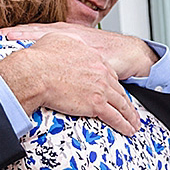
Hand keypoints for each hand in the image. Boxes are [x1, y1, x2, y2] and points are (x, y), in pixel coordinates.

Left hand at [0, 22, 157, 79]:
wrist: (130, 53)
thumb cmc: (105, 51)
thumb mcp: (79, 49)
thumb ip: (61, 52)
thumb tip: (40, 59)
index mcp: (64, 33)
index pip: (34, 31)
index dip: (13, 33)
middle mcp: (67, 36)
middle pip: (34, 33)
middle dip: (13, 34)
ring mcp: (75, 44)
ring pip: (46, 41)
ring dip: (26, 42)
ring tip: (6, 43)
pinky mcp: (85, 56)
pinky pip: (64, 58)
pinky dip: (50, 60)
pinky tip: (40, 63)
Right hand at [0, 33, 140, 135]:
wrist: (36, 72)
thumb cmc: (40, 58)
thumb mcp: (58, 40)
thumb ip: (68, 42)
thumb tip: (65, 42)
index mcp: (93, 57)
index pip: (109, 73)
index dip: (113, 84)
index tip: (115, 91)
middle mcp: (101, 72)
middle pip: (118, 89)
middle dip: (126, 101)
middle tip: (131, 110)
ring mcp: (100, 89)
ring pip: (121, 104)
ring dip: (129, 115)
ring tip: (134, 124)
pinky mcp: (96, 104)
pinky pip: (115, 117)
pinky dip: (124, 125)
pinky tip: (128, 130)